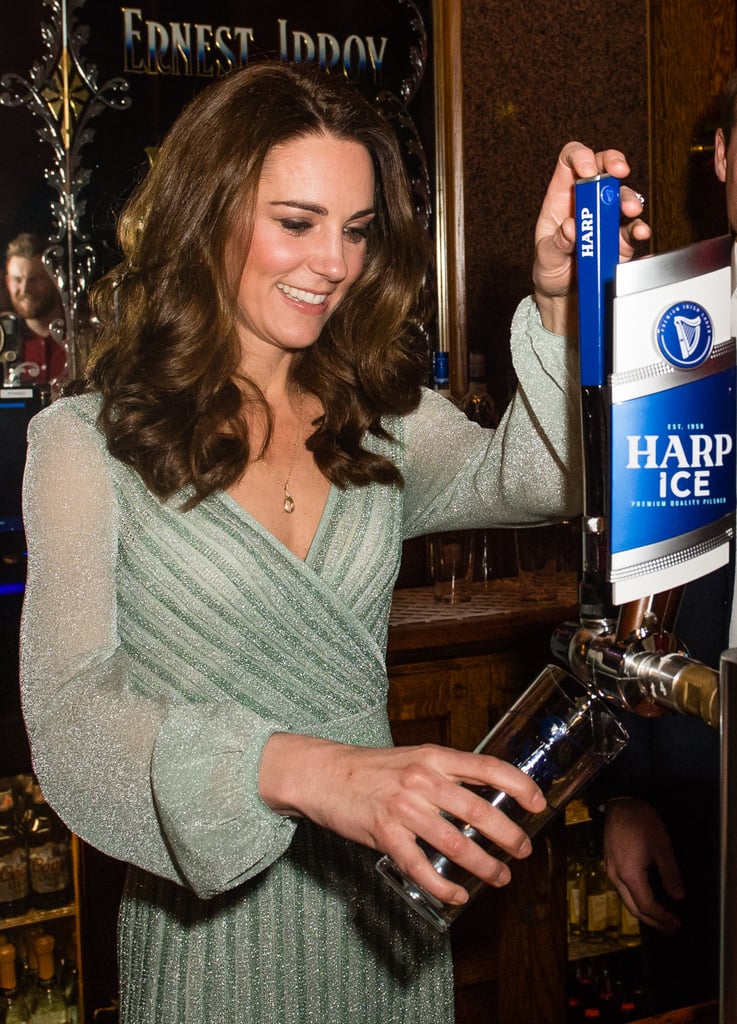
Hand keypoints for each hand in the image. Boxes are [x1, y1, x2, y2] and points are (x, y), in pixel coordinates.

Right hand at [259, 733, 545, 905]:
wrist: (323, 773)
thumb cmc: (372, 769)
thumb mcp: (414, 759)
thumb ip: (445, 776)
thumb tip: (485, 799)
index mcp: (434, 757)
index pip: (488, 767)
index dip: (520, 784)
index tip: (540, 802)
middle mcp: (422, 779)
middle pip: (480, 811)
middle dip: (509, 836)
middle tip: (523, 850)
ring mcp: (403, 807)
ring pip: (455, 843)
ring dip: (484, 865)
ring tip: (499, 877)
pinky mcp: (383, 833)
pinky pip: (420, 866)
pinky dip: (442, 885)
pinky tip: (457, 895)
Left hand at [533, 141, 650, 333]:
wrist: (565, 297)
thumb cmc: (551, 271)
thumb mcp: (545, 258)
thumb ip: (556, 243)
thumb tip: (571, 227)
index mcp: (562, 197)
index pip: (570, 161)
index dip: (581, 156)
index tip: (588, 170)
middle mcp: (587, 201)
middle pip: (604, 167)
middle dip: (614, 163)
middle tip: (619, 173)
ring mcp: (607, 218)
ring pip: (623, 195)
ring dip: (629, 199)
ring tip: (629, 212)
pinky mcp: (621, 237)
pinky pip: (634, 227)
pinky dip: (639, 228)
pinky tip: (640, 233)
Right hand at [603, 797, 683, 933]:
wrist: (620, 802)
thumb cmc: (641, 821)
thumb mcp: (661, 845)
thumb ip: (670, 872)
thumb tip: (678, 897)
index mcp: (629, 873)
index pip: (646, 905)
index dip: (662, 918)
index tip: (677, 924)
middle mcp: (616, 875)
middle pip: (633, 908)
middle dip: (653, 922)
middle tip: (671, 928)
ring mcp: (610, 869)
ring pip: (626, 900)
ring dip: (643, 912)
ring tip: (661, 918)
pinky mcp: (609, 863)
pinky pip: (622, 890)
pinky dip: (635, 900)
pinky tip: (646, 898)